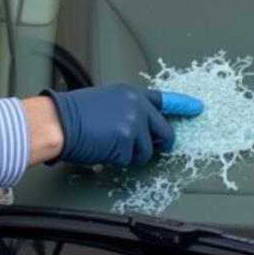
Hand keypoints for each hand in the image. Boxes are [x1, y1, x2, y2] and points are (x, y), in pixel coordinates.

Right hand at [42, 84, 202, 166]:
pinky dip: (116, 160)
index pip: (162, 99)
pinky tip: (102, 150)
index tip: (197, 108)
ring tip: (109, 145)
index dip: (182, 105)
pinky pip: (129, 160)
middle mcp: (136, 105)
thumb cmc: (71, 114)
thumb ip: (125, 112)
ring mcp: (133, 122)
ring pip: (146, 151)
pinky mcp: (127, 140)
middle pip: (163, 131)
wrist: (56, 122)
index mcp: (130, 93)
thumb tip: (136, 130)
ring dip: (131, 154)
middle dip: (158, 144)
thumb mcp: (104, 102)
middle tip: (148, 148)